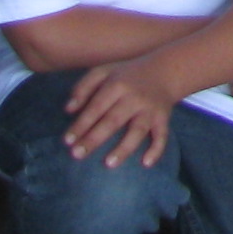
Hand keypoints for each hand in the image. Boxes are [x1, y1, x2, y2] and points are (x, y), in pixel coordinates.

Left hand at [63, 54, 182, 167]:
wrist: (165, 70)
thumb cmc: (127, 75)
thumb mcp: (104, 72)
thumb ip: (83, 87)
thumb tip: (68, 109)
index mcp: (117, 84)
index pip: (96, 107)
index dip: (81, 124)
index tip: (67, 141)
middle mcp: (134, 98)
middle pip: (112, 121)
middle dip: (94, 139)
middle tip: (77, 154)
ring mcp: (150, 109)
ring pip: (137, 130)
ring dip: (124, 147)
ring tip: (109, 164)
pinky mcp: (163, 118)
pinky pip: (162, 135)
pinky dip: (156, 149)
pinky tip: (146, 163)